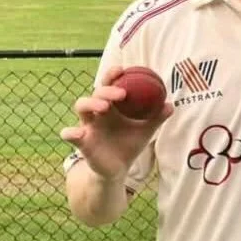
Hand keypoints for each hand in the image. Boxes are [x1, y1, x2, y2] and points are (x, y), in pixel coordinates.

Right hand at [60, 66, 172, 180]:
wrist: (118, 170)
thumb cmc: (128, 144)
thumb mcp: (145, 131)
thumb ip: (156, 118)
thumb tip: (170, 105)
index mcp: (112, 106)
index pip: (109, 85)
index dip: (112, 75)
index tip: (122, 70)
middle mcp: (98, 112)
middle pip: (96, 93)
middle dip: (107, 90)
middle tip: (122, 94)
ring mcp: (88, 125)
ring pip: (81, 107)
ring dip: (91, 103)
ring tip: (104, 107)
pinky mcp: (82, 142)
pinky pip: (70, 134)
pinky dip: (70, 132)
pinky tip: (77, 133)